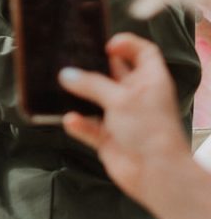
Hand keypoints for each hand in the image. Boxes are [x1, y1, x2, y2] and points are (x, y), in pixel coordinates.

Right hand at [60, 35, 190, 205]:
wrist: (155, 174)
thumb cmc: (151, 132)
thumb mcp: (120, 99)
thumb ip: (91, 85)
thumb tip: (67, 75)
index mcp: (150, 81)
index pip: (144, 53)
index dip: (127, 44)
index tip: (105, 45)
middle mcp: (137, 96)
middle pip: (114, 74)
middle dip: (94, 68)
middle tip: (73, 60)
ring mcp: (122, 117)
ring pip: (97, 99)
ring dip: (81, 96)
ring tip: (62, 86)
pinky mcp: (109, 137)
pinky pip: (89, 126)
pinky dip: (79, 124)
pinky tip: (70, 120)